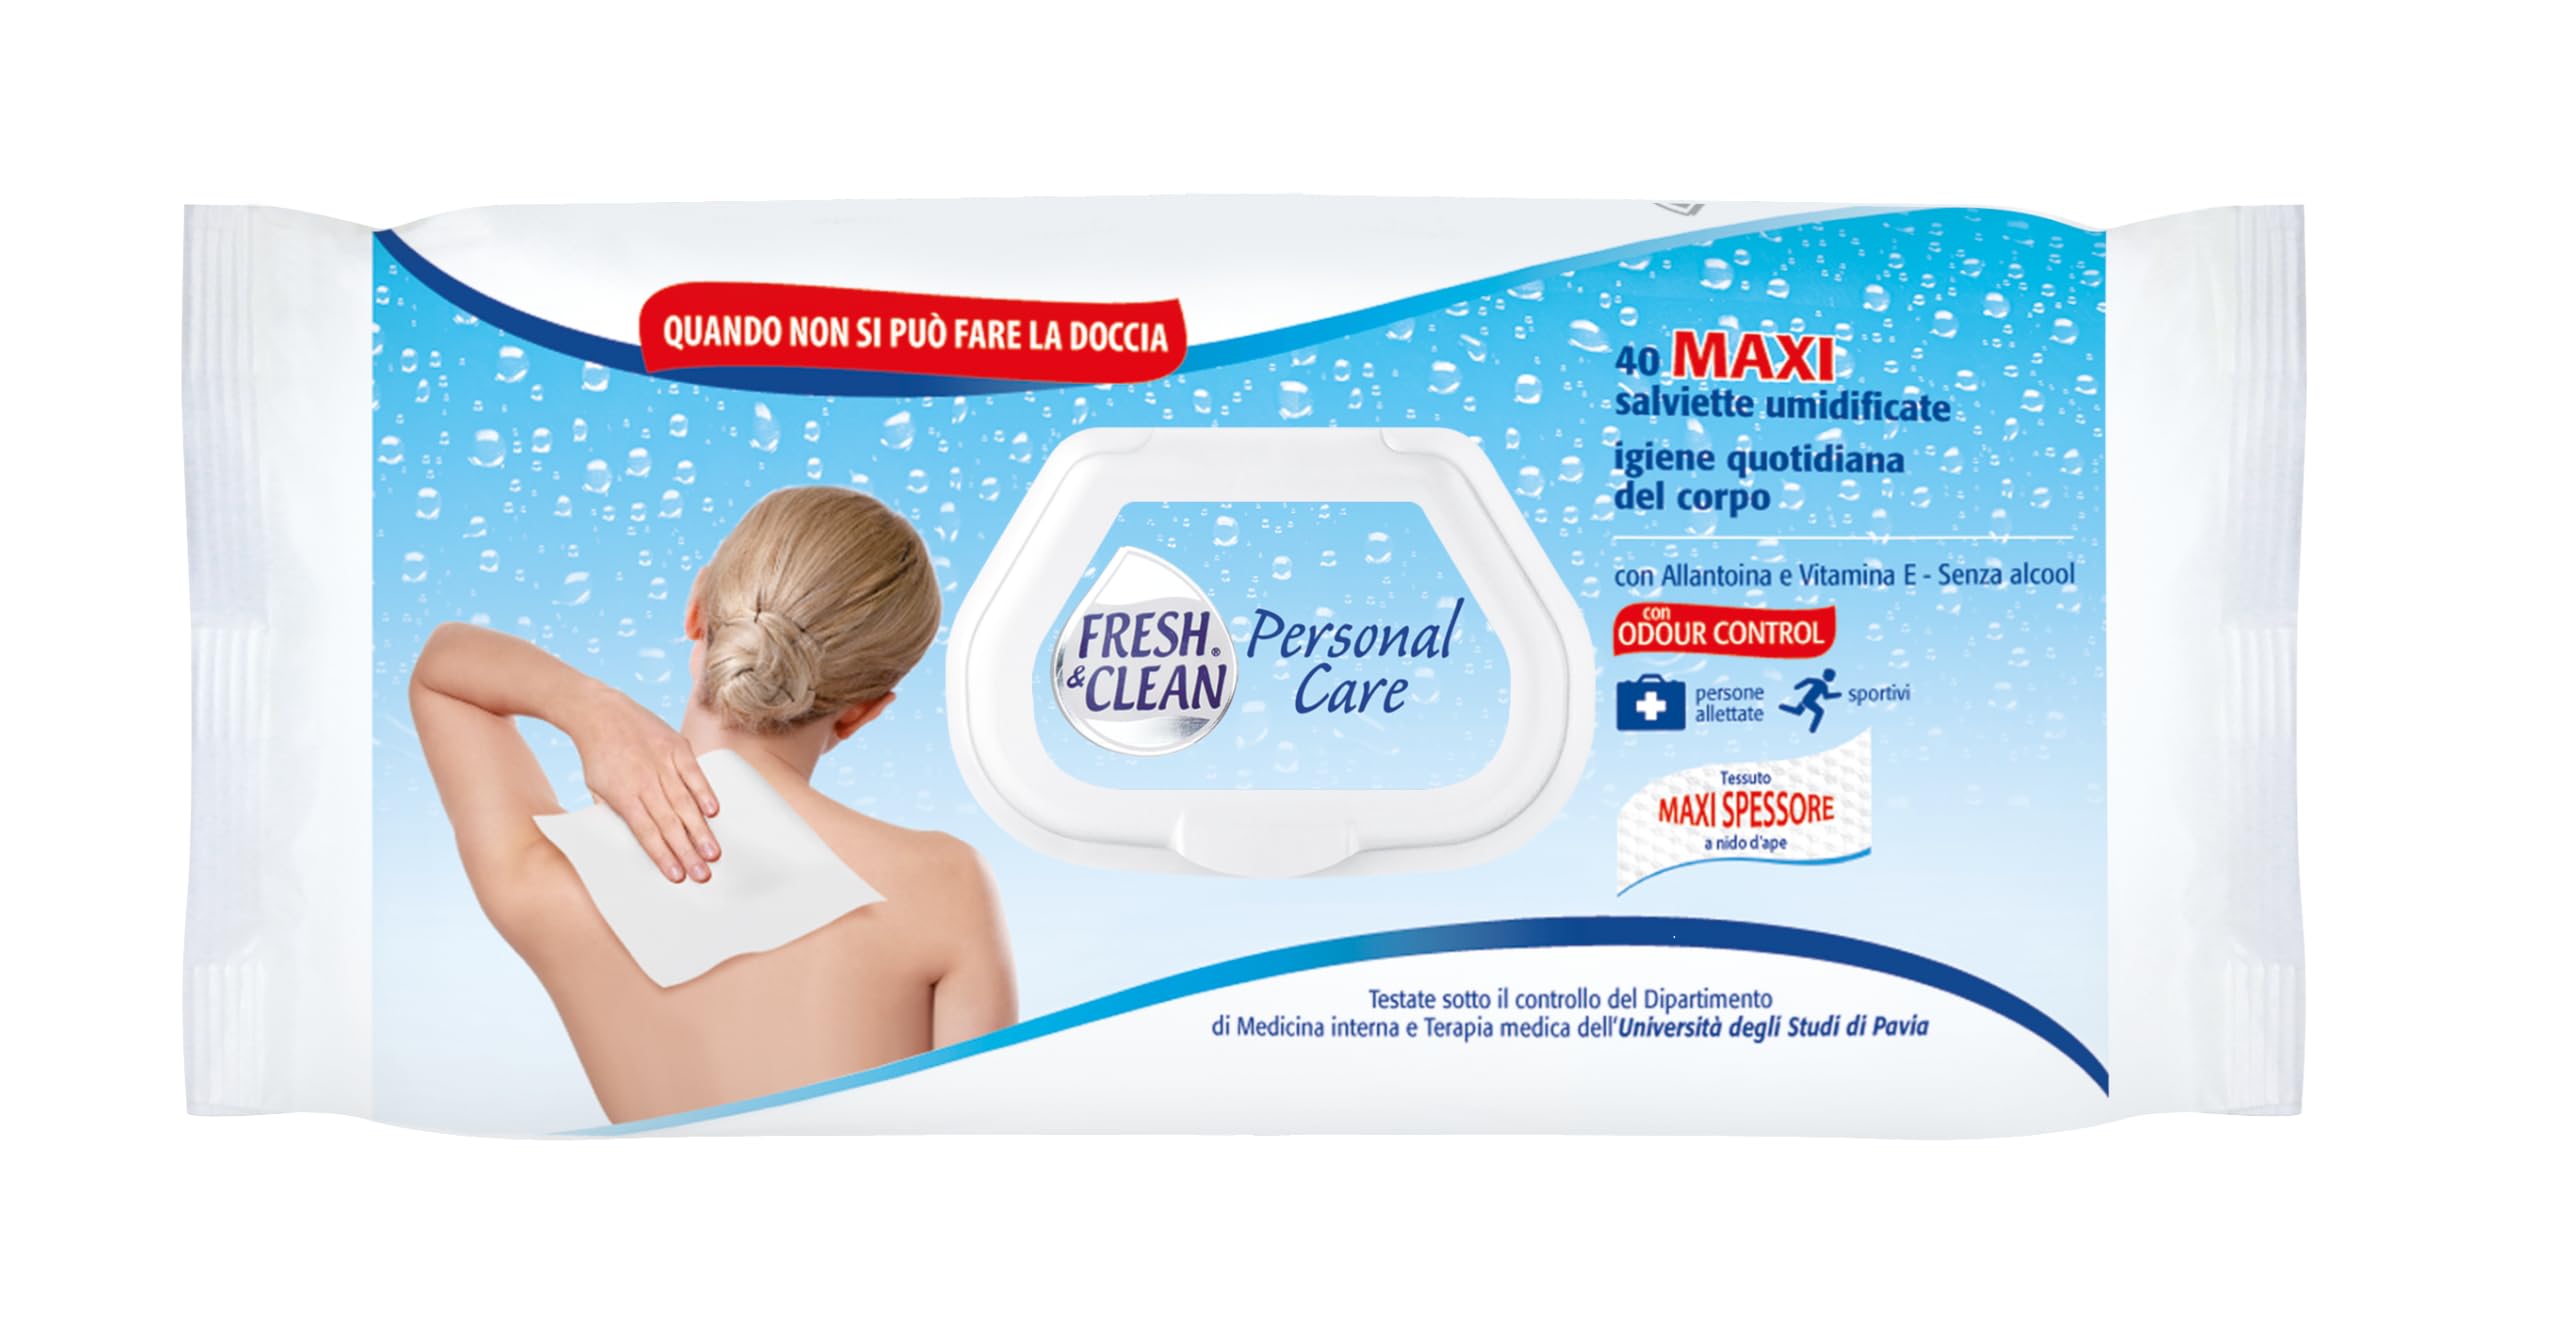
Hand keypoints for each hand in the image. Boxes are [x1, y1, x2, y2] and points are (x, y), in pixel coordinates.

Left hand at [569, 687, 720, 882]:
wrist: (600, 712)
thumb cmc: (598, 756)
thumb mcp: (597, 788)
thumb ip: (617, 812)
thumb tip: (635, 837)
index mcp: (623, 795)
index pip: (646, 831)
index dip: (662, 855)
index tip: (677, 876)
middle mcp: (644, 780)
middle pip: (669, 822)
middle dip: (687, 851)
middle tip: (703, 874)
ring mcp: (662, 762)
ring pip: (684, 802)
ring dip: (700, 829)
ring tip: (714, 852)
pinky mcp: (676, 746)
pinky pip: (693, 772)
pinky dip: (704, 791)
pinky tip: (714, 812)